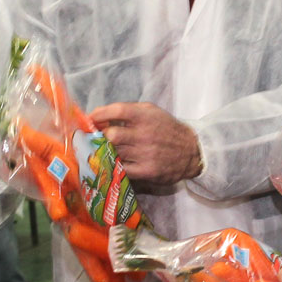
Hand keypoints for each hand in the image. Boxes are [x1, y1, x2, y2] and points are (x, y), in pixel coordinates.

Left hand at [88, 102, 202, 188]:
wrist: (191, 151)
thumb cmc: (166, 129)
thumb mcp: (152, 112)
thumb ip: (128, 112)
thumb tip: (100, 118)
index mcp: (145, 116)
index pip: (116, 111)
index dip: (99, 115)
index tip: (90, 119)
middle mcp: (145, 134)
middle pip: (111, 136)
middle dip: (100, 137)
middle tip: (95, 139)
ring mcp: (146, 154)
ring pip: (114, 153)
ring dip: (105, 152)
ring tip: (102, 151)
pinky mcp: (147, 171)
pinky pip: (122, 169)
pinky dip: (114, 166)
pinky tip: (113, 163)